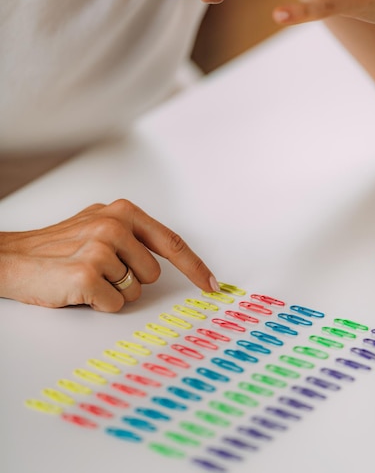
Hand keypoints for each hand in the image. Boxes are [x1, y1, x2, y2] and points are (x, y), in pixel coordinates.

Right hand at [0, 199, 218, 311]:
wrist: (13, 258)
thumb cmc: (57, 246)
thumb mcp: (98, 224)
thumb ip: (133, 234)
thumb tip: (170, 255)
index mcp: (122, 212)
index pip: (171, 242)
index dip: (195, 267)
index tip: (212, 284)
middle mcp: (114, 225)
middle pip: (153, 273)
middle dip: (131, 279)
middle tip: (101, 270)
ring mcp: (100, 249)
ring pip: (135, 291)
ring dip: (114, 291)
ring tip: (88, 277)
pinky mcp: (87, 274)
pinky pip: (114, 304)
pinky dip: (99, 304)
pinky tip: (78, 289)